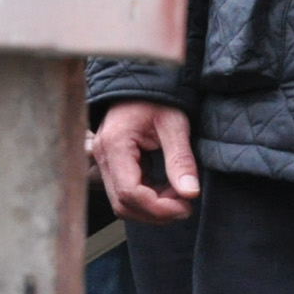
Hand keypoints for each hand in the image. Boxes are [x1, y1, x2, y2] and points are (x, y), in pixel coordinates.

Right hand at [89, 101, 202, 222]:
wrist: (142, 80)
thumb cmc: (158, 98)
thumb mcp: (175, 124)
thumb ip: (181, 158)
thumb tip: (190, 193)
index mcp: (115, 144)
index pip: (130, 193)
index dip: (159, 208)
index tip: (186, 206)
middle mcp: (103, 155)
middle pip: (123, 204)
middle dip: (156, 212)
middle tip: (185, 205)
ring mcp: (105, 160)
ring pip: (123, 203)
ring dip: (152, 208)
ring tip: (178, 196)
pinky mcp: (113, 164)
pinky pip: (126, 192)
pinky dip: (148, 198)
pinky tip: (168, 189)